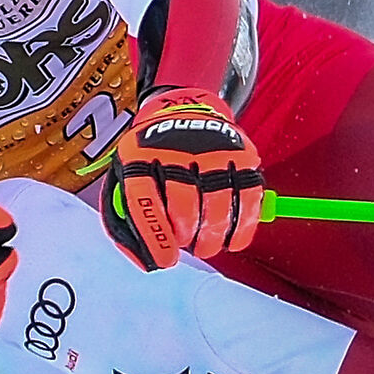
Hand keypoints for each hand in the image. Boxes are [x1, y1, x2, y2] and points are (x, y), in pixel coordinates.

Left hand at [103, 86, 265, 268]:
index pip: (144, 200)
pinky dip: (244, 225)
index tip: (165, 261)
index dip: (156, 236)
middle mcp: (176, 149)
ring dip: (214, 235)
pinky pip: (249, 196)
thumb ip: (128, 220)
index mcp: (139, 156)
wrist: (183, 111)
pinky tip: (233, 239)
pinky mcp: (242, 153)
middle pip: (185, 202)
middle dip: (188, 236)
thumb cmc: (152, 160)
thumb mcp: (124, 178)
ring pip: (219, 202)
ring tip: (207, 245)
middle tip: (189, 247)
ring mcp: (212, 149)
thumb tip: (148, 262)